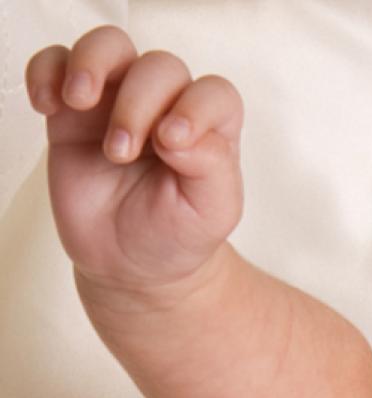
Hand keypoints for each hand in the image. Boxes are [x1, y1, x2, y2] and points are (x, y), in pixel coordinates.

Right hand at [26, 26, 243, 297]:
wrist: (131, 264)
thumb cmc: (178, 232)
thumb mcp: (211, 212)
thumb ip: (212, 167)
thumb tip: (179, 131)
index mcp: (212, 127)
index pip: (213, 93)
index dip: (194, 108)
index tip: (171, 143)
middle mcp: (168, 106)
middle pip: (160, 67)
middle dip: (138, 103)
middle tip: (121, 153)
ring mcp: (118, 103)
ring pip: (110, 47)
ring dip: (93, 63)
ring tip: (80, 102)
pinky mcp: (73, 114)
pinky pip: (55, 65)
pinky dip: (47, 71)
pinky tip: (48, 105)